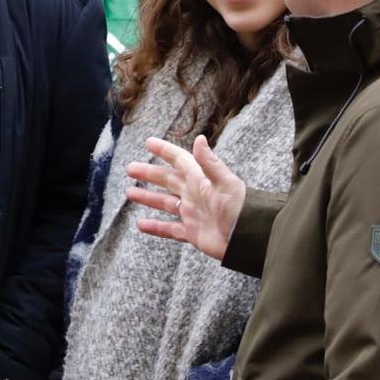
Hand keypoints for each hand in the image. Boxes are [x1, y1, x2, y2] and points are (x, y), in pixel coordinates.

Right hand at [129, 135, 245, 261]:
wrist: (248, 239)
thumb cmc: (241, 209)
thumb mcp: (226, 184)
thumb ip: (210, 163)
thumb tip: (199, 139)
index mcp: (201, 180)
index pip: (179, 160)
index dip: (165, 150)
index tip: (149, 142)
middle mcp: (194, 194)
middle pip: (167, 180)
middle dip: (149, 173)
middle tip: (130, 168)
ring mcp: (192, 214)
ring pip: (165, 203)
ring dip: (148, 198)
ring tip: (130, 193)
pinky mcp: (192, 233)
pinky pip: (169, 229)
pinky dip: (155, 227)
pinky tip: (141, 225)